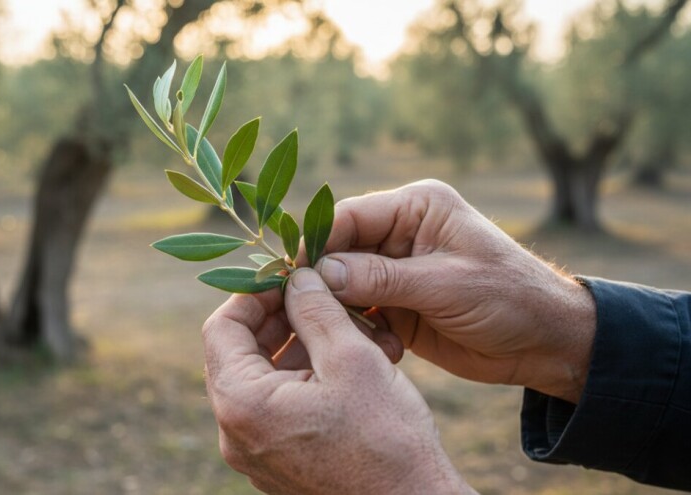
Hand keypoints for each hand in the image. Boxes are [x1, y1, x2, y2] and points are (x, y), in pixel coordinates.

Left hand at [203, 269, 472, 493]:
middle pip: (239, 353)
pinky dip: (300, 377)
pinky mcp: (277, 464)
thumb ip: (316, 310)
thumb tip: (297, 278)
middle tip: (315, 295)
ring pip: (261, 379)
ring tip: (337, 325)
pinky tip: (339, 361)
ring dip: (293, 345)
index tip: (288, 276)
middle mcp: (236, 434)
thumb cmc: (386, 440)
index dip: (254, 294)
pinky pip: (275, 407)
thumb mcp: (352, 359)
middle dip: (277, 318)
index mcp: (242, 405)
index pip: (222, 328)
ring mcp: (255, 453)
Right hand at [316, 180, 595, 402]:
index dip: (316, 241)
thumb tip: (320, 273)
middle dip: (317, 276)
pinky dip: (348, 325)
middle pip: (338, 248)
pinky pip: (355, 309)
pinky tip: (347, 340)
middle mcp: (400, 232)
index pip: (349, 216)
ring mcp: (395, 269)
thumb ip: (382, 278)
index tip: (290, 272)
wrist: (546, 343)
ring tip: (312, 327)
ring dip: (330, 304)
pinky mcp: (394, 303)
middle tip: (291, 304)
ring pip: (341, 281)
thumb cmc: (509, 299)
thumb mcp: (446, 284)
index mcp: (416, 208)